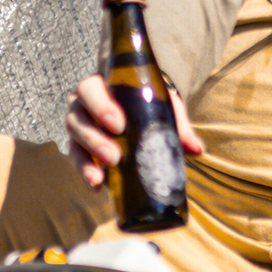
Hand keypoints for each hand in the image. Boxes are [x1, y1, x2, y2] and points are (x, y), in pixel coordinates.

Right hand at [66, 74, 203, 186]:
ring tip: (102, 176)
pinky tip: (97, 185)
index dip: (100, 106)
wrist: (140, 111)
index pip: (90, 89)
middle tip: (115, 156)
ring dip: (87, 160)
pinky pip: (78, 160)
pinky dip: (86, 173)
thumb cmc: (150, 102)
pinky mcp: (80, 149)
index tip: (119, 125)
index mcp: (101, 86)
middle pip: (76, 116)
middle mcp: (83, 105)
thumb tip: (197, 150)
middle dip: (93, 138)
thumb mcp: (164, 106)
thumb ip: (178, 124)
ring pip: (73, 140)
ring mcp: (79, 127)